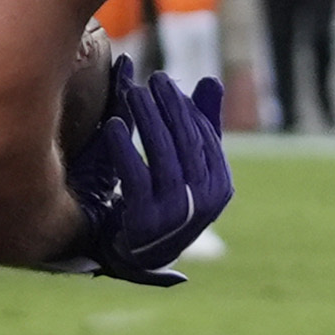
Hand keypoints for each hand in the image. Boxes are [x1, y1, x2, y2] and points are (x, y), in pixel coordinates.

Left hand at [58, 60, 231, 285]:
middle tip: (153, 79)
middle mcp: (204, 200)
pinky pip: (136, 176)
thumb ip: (202, 128)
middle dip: (170, 107)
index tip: (165, 84)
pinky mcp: (147, 219)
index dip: (185, 108)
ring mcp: (176, 211)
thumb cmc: (167, 201)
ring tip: (133, 92)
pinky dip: (125, 148)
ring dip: (149, 120)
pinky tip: (114, 125)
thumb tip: (212, 80)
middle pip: (186, 142)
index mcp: (220, 186)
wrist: (139, 254)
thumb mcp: (189, 169)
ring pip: (163, 156)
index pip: (205, 137)